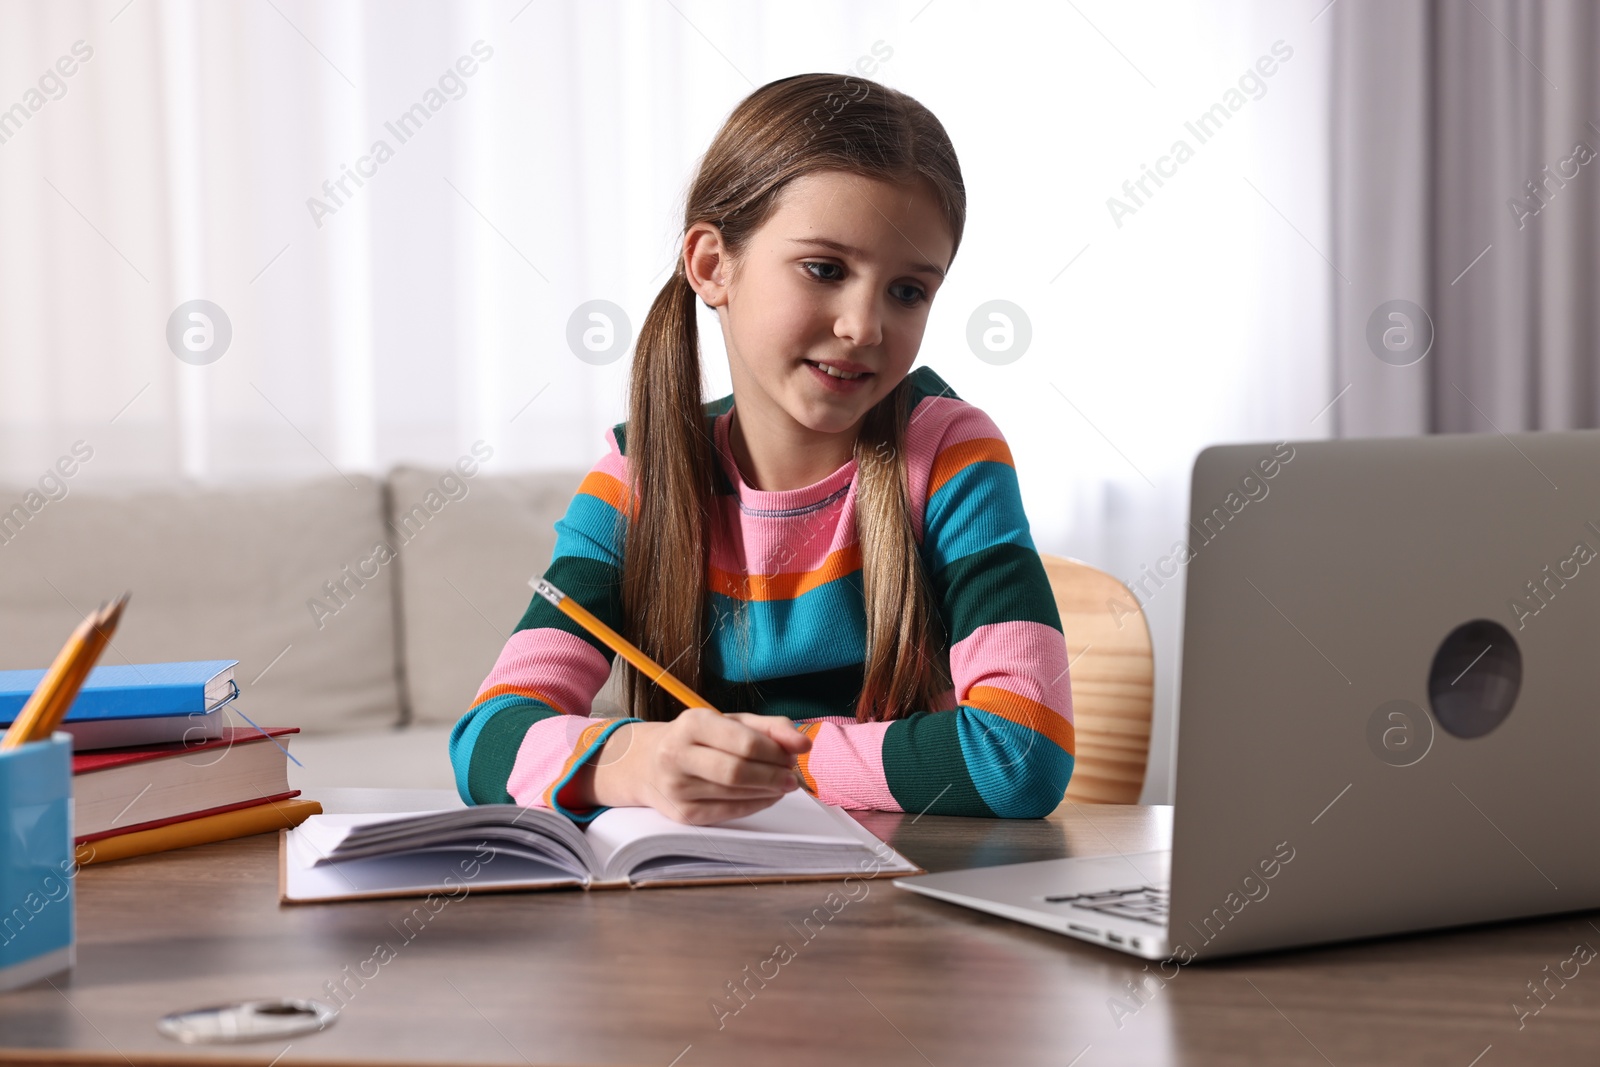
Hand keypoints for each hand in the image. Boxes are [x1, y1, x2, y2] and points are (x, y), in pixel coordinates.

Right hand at [584, 708, 811, 824]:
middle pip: (738, 772)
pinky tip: (766, 796)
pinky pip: (729, 812)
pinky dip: (756, 804)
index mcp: (691, 723)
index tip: (795, 754)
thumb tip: (802, 744)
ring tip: (782, 783)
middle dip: (774, 775)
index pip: (744, 742)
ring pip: (735, 794)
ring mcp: (677, 788)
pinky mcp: (682, 814)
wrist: (648, 764)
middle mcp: (677, 754)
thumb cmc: (699, 739)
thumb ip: (770, 728)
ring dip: (769, 791)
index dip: (776, 752)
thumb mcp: (730, 722)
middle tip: (792, 775)